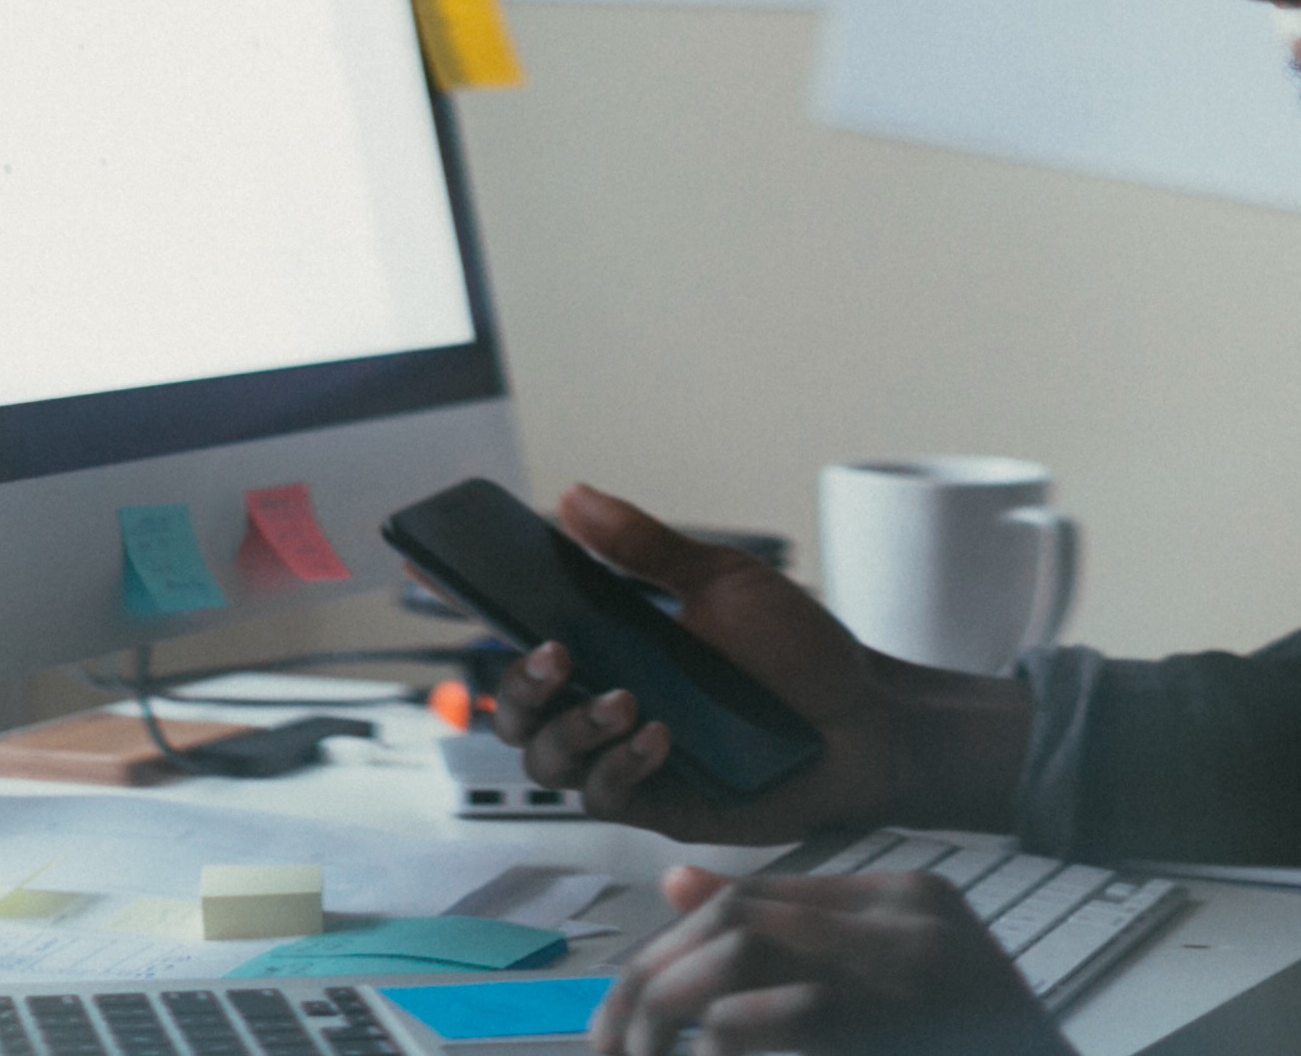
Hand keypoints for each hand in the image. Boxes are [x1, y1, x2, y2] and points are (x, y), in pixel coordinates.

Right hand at [484, 485, 1026, 847]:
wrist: (867, 720)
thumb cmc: (799, 654)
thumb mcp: (724, 583)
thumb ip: (645, 547)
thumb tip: (573, 496)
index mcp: (613, 647)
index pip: (524, 631)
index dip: (473, 606)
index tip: (432, 565)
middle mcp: (607, 706)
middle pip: (514, 710)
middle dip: (518, 684)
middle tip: (556, 654)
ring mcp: (628, 760)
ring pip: (546, 760)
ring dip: (571, 728)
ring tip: (624, 697)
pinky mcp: (659, 805)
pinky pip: (605, 796)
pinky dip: (619, 765)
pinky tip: (658, 734)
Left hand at [594, 866, 1069, 1055]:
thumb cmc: (968, 1052)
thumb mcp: (898, 989)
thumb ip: (802, 935)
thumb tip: (675, 886)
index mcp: (913, 901)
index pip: (762, 896)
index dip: (681, 945)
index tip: (640, 997)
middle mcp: (908, 921)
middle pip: (738, 917)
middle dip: (656, 977)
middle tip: (616, 1042)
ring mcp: (905, 972)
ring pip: (736, 954)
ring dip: (668, 1010)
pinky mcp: (882, 1024)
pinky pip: (756, 1022)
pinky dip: (712, 1049)